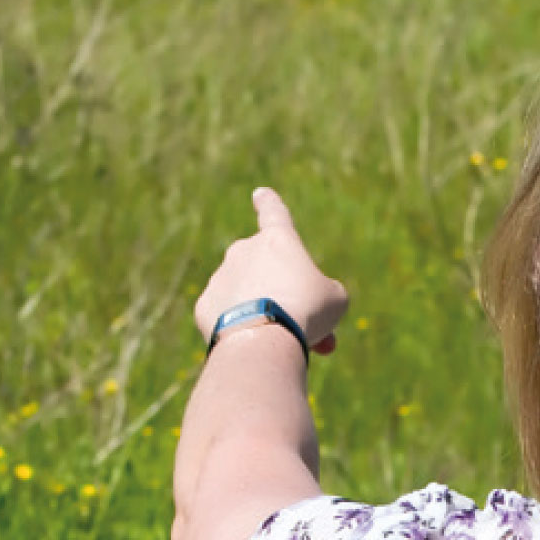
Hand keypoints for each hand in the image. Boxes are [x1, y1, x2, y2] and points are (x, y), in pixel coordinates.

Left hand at [194, 187, 346, 355]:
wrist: (263, 339)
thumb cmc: (306, 310)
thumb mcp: (335, 300)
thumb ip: (324, 293)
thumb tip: (309, 304)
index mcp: (278, 241)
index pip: (274, 213)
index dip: (269, 203)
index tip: (260, 194)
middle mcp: (244, 251)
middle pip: (267, 272)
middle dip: (287, 296)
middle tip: (308, 325)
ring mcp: (220, 277)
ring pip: (248, 297)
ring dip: (268, 316)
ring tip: (285, 343)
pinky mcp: (204, 306)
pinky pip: (227, 315)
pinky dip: (242, 329)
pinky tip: (256, 345)